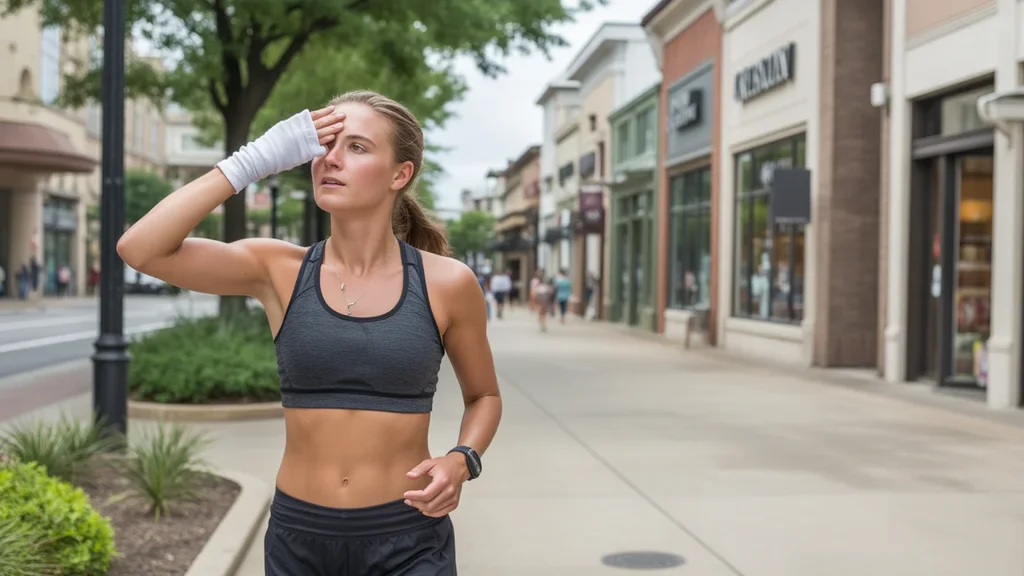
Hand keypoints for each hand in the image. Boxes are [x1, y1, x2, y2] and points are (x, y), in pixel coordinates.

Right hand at [216, 106, 346, 192]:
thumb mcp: (283, 130)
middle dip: (332, 118)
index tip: (332, 108)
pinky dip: (325, 140)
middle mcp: (299, 129)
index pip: (313, 115)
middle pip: (319, 122)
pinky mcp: (302, 150)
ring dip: (332, 128)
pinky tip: (333, 138)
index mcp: (294, 122)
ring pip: (320, 131)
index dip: (323, 112)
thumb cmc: (270, 144)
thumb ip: (294, 127)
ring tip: (342, 124)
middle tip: (343, 114)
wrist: (263, 155)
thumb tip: (303, 125)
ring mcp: (301, 139)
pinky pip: (317, 143)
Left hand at [403, 453, 469, 516]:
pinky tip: (424, 509)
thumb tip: (409, 475)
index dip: (414, 496)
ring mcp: (453, 498)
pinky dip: (431, 513)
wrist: (459, 466)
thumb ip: (418, 469)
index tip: (405, 494)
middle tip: (408, 500)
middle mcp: (449, 491)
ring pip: (434, 511)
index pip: (426, 495)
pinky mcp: (455, 502)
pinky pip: (441, 513)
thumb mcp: (429, 463)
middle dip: (416, 504)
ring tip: (415, 503)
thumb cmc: (444, 465)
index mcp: (442, 481)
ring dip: (422, 509)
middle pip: (429, 505)